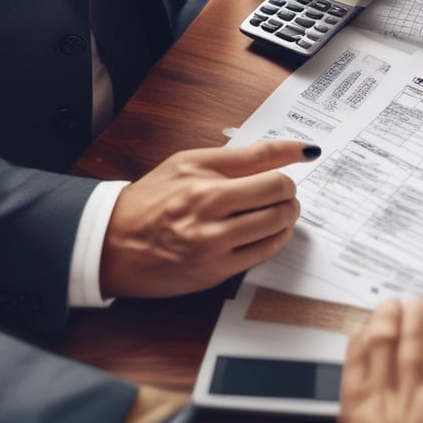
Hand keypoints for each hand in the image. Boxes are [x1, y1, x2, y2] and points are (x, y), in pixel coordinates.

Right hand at [99, 140, 318, 296]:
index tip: (309, 151)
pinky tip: (271, 230)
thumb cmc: (151, 199)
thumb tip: (280, 151)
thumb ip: (233, 158)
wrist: (112, 243)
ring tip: (280, 208)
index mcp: (202, 176)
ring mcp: (214, 242)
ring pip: (277, 221)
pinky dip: (277, 237)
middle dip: (289, 188)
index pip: (263, 157)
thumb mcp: (186, 163)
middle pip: (278, 190)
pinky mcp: (216, 270)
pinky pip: (265, 252)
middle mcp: (209, 207)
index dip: (293, 151)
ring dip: (288, 213)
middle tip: (284, 188)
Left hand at [338, 299, 422, 422]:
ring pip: (382, 342)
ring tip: (391, 304)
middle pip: (413, 337)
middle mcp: (414, 395)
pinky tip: (365, 328)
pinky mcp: (354, 406)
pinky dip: (358, 340)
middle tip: (415, 300)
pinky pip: (354, 362)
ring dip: (386, 317)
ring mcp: (381, 399)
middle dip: (414, 312)